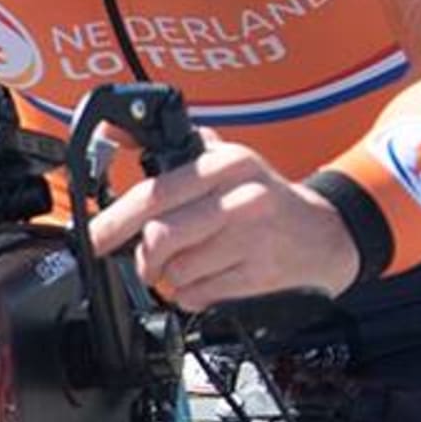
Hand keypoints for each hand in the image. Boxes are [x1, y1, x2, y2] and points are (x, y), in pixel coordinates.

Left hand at [87, 132, 357, 309]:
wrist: (328, 234)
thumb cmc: (263, 198)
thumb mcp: (223, 159)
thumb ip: (171, 145)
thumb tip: (110, 126)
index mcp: (225, 165)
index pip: (155, 194)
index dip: (114, 221)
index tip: (92, 238)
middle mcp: (241, 199)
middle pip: (161, 237)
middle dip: (141, 257)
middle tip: (140, 262)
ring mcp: (253, 239)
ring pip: (177, 269)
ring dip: (170, 276)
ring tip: (187, 264)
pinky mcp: (260, 275)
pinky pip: (199, 294)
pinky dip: (190, 294)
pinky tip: (207, 279)